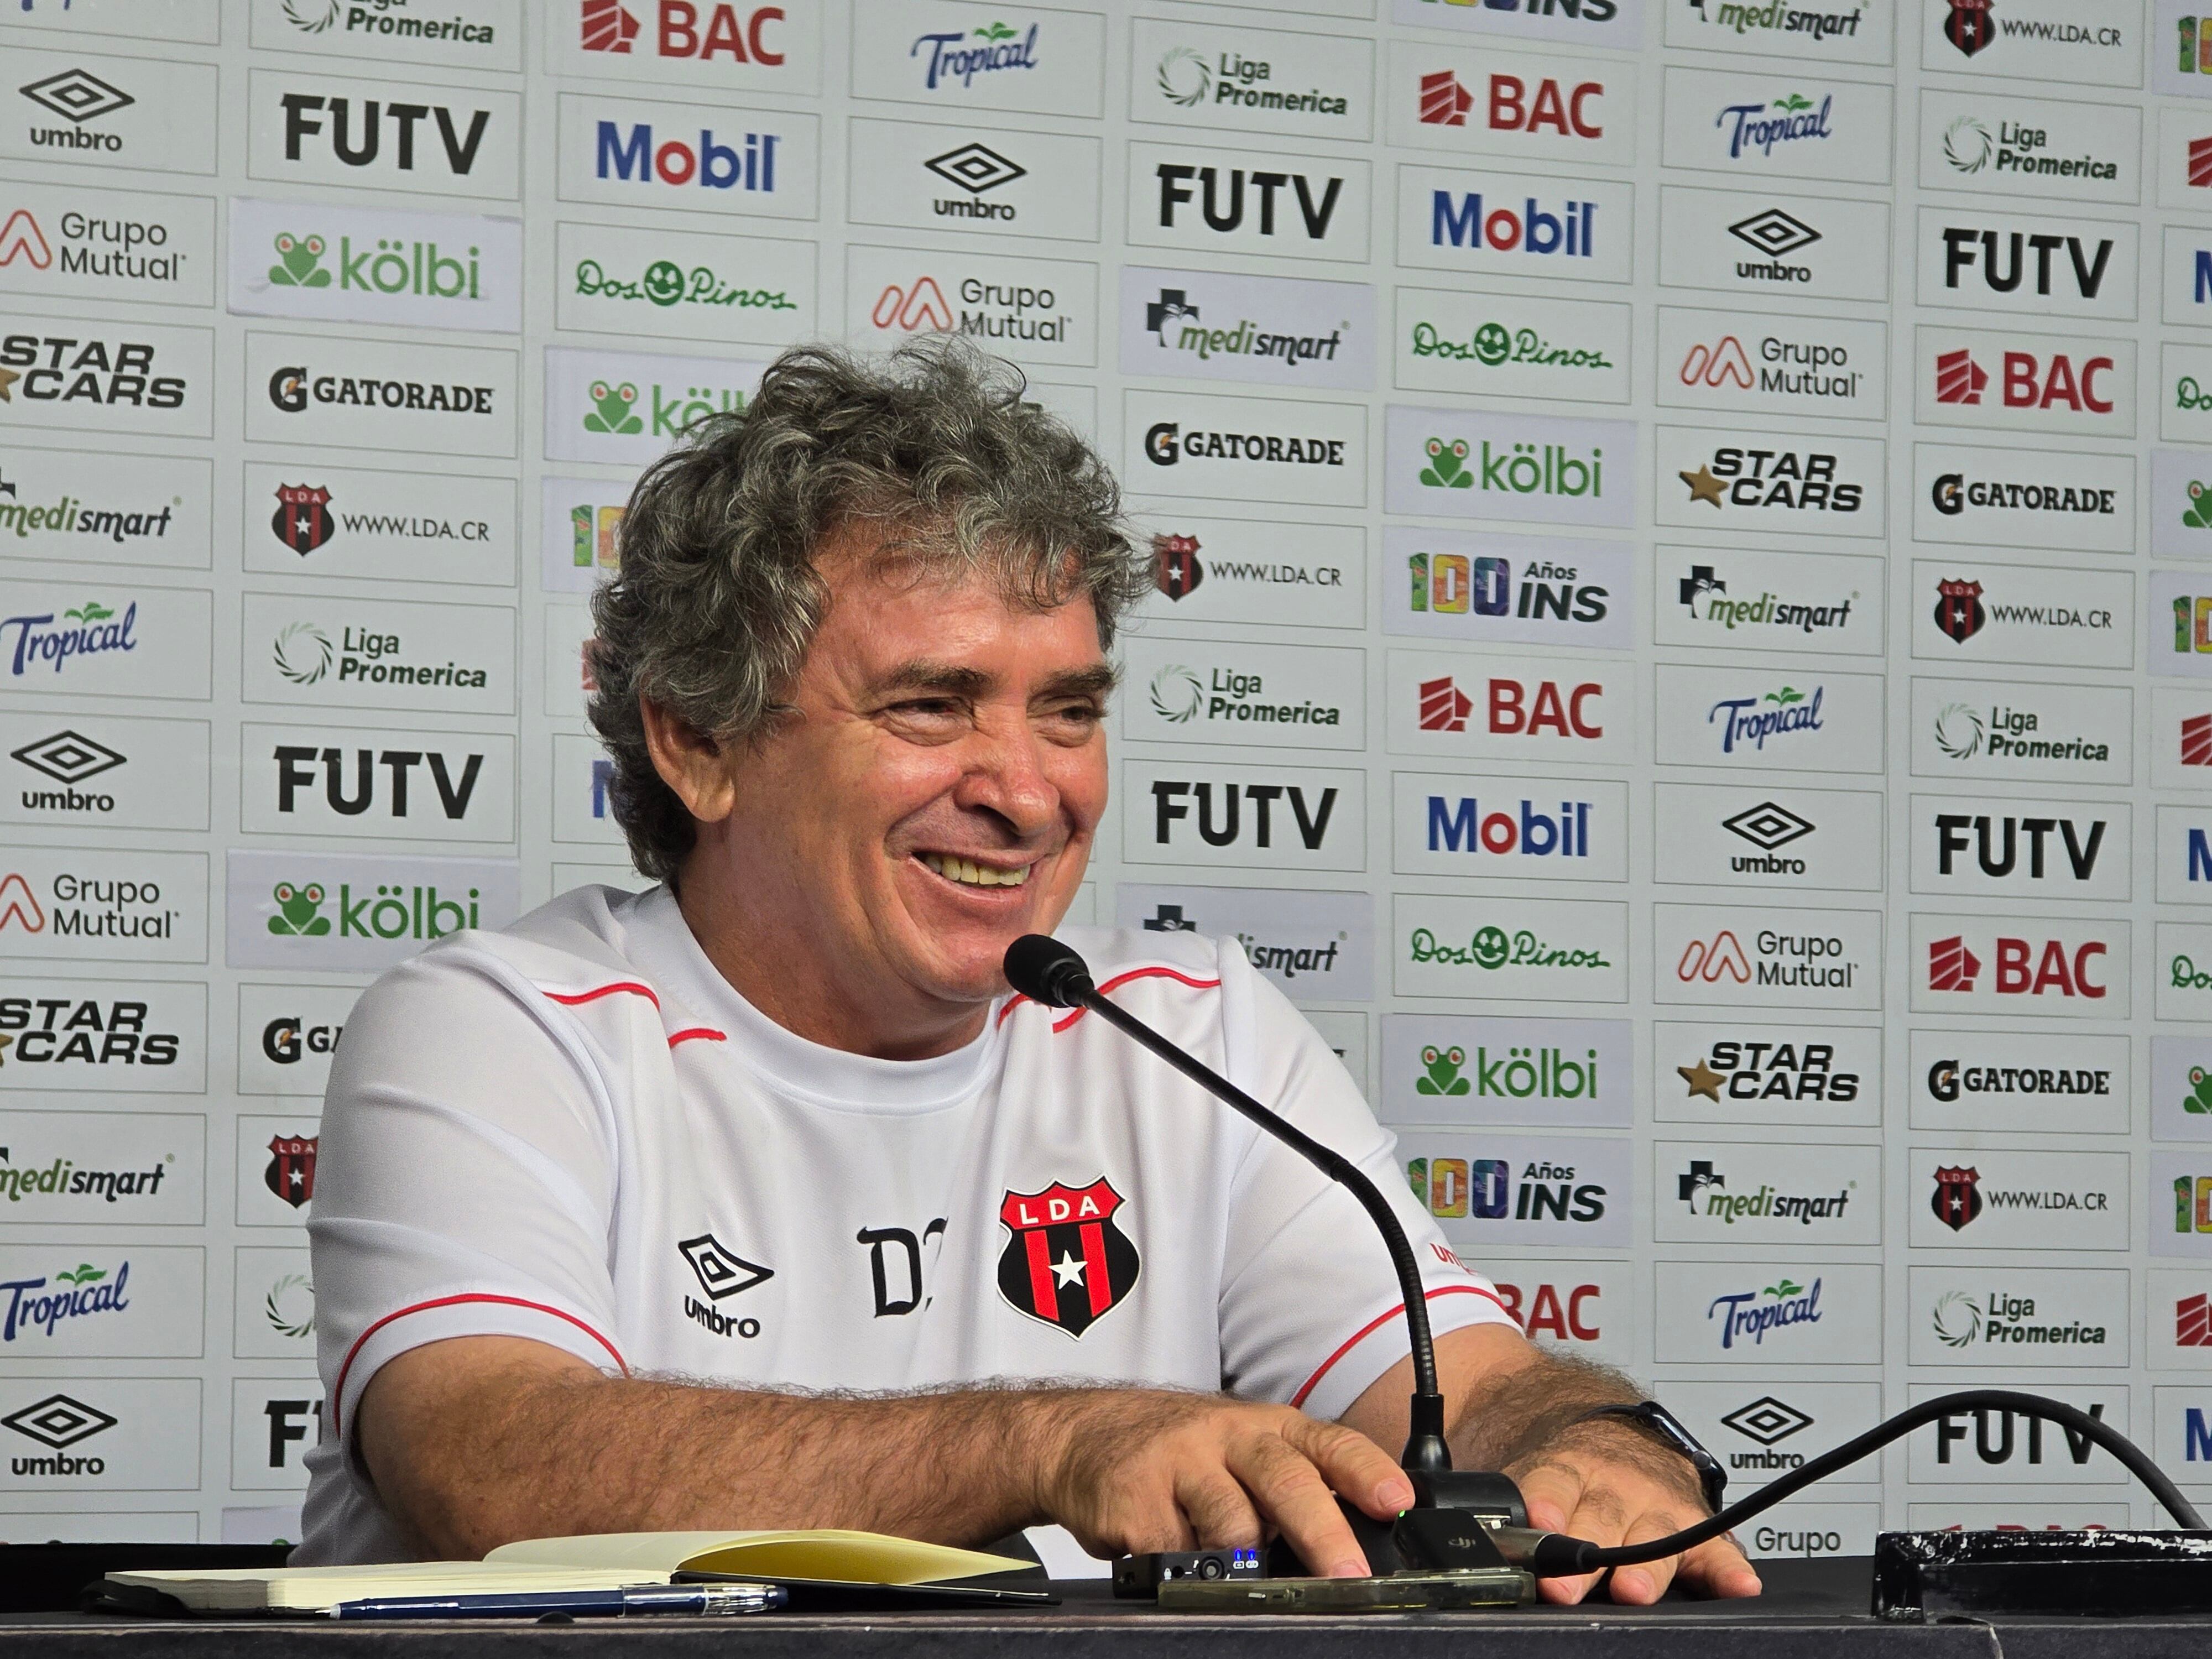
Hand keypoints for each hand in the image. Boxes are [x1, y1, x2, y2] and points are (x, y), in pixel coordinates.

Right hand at [1032, 1390, 1411, 1576]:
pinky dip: (1179, 1567)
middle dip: (1324, 1533)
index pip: (1329, 1443)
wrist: (1081, 1435)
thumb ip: (1289, 1486)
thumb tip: (1349, 1548)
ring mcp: (1180, 1462)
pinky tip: (1167, 1550)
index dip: (1366, 1472)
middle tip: (1347, 1576)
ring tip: (1229, 1567)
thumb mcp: (1241, 1450)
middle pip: (1286, 1480)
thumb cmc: (1177, 1453)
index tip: (1395, 1502)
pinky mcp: (1135, 1497)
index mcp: (1267, 1428)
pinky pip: (1172, 1551)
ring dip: (1241, 1559)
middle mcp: (1229, 1437)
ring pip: (1232, 1522)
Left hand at [1508, 1423, 1761, 1604]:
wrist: (1608, 1426)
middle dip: (1585, 1552)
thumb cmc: (1566, 1465)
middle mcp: (1616, 1481)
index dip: (1545, 1501)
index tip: (1538, 1520)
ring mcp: (1659, 1502)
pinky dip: (1728, 1567)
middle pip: (1601, 1517)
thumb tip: (1454, 1540)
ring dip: (1645, 1567)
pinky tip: (1737, 1584)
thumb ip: (1504, 1507)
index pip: (1551, 1483)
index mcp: (1567, 1463)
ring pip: (1655, 1536)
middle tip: (1565, 1583)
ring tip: (1634, 1591)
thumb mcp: (1531, 1473)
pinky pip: (1718, 1548)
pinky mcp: (1696, 1525)